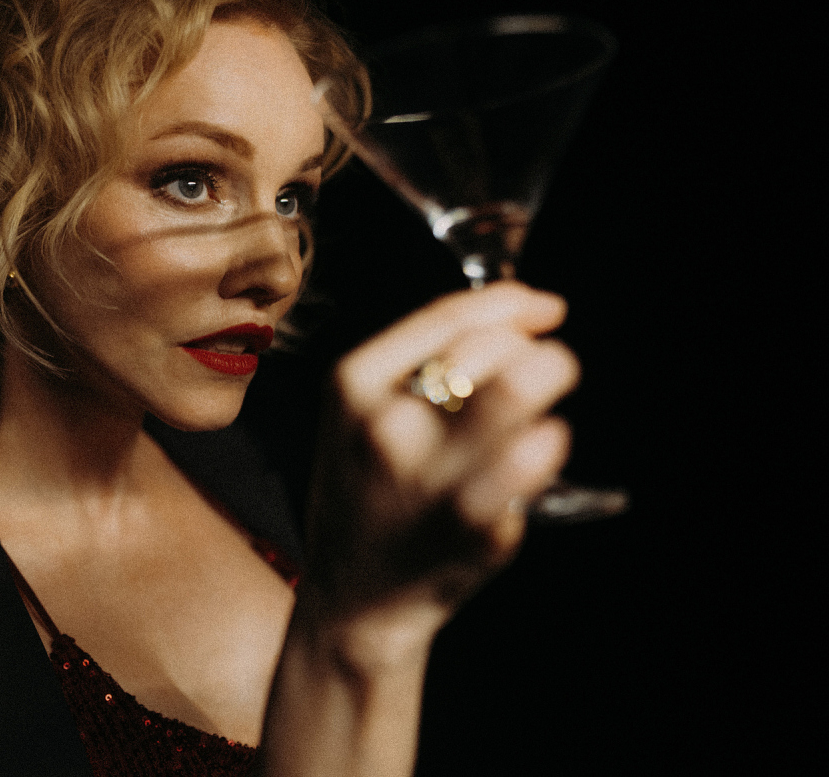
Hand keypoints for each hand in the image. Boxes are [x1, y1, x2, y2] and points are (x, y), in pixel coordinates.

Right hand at [301, 282, 577, 669]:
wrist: (357, 598)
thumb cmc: (370, 496)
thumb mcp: (362, 413)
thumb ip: (420, 361)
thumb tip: (523, 310)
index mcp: (353, 383)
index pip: (448, 315)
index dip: (512, 302)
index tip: (545, 309)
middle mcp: (384, 420)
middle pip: (490, 347)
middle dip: (534, 351)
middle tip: (542, 372)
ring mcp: (427, 471)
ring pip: (517, 387)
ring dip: (548, 383)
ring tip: (541, 411)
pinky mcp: (470, 519)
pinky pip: (534, 453)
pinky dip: (548, 443)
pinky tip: (540, 449)